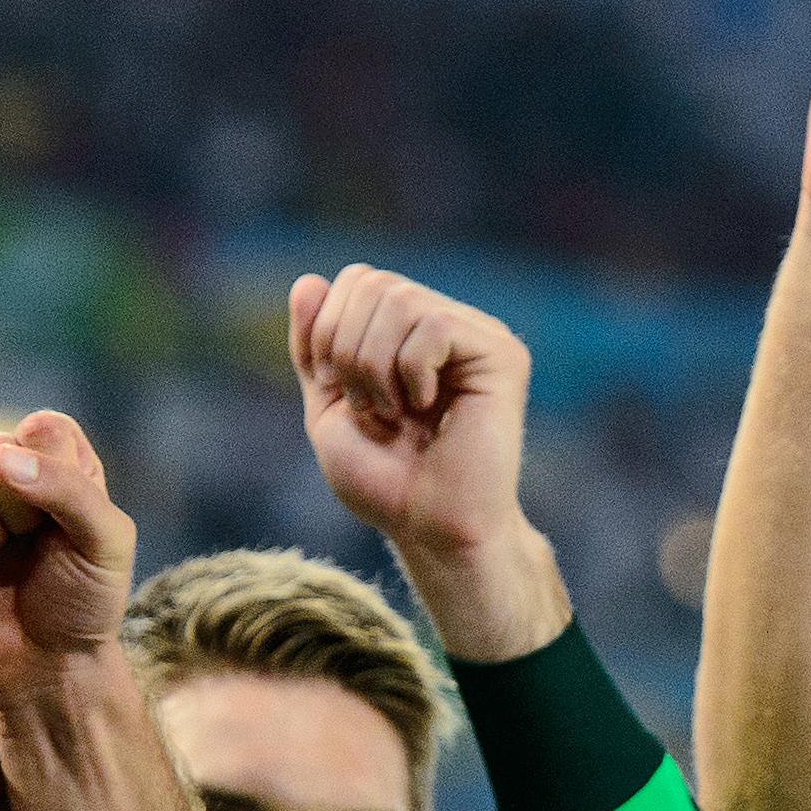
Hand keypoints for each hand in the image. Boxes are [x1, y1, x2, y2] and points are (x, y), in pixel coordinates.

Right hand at [0, 411, 138, 710]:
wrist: (47, 667)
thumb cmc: (85, 602)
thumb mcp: (107, 543)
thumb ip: (70, 489)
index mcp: (57, 464)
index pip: (42, 428)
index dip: (51, 470)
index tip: (66, 518)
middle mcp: (4, 475)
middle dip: (16, 506)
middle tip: (32, 546)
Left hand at [291, 266, 567, 659]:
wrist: (431, 530)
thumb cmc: (388, 483)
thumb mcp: (329, 406)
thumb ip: (316, 344)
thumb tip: (308, 280)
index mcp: (413, 332)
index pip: (359, 280)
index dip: (329, 329)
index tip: (343, 395)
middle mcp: (451, 325)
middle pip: (373, 282)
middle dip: (348, 349)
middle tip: (372, 409)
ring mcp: (479, 337)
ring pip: (400, 301)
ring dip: (374, 366)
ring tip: (396, 414)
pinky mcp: (502, 356)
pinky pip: (433, 326)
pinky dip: (410, 372)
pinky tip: (427, 409)